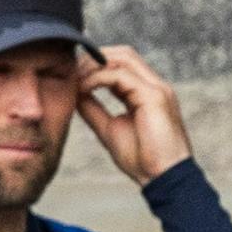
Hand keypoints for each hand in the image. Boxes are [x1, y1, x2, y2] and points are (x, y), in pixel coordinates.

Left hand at [76, 45, 194, 186]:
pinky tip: (83, 89)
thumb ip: (94, 110)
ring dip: (94, 65)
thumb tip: (75, 94)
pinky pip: (121, 75)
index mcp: (145, 92)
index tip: (72, 77)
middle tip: (70, 73)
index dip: (95, 64)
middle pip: (123, 53)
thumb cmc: (141, 158)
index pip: (121, 63)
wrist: (162, 177)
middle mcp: (153, 84)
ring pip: (124, 57)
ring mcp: (156, 87)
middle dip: (93, 58)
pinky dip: (98, 78)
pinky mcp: (154, 96)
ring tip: (75, 79)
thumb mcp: (109, 129)